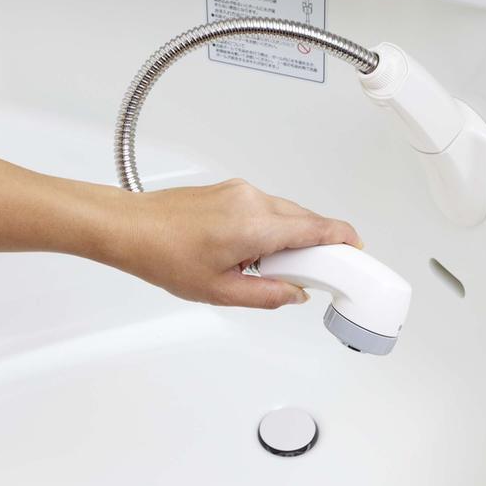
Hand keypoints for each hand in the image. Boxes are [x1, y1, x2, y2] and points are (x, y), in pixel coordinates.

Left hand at [95, 179, 361, 308]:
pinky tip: (253, 251)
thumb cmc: (163, 255)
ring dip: (292, 237)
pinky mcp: (231, 190)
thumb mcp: (220, 291)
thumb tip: (295, 294)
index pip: (318, 229)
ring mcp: (241, 191)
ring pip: (287, 212)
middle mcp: (254, 200)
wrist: (129, 227)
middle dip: (317, 246)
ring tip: (269, 268)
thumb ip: (267, 295)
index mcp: (256, 226)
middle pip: (307, 220)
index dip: (344, 241)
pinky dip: (272, 227)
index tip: (356, 254)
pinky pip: (267, 207)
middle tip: (311, 275)